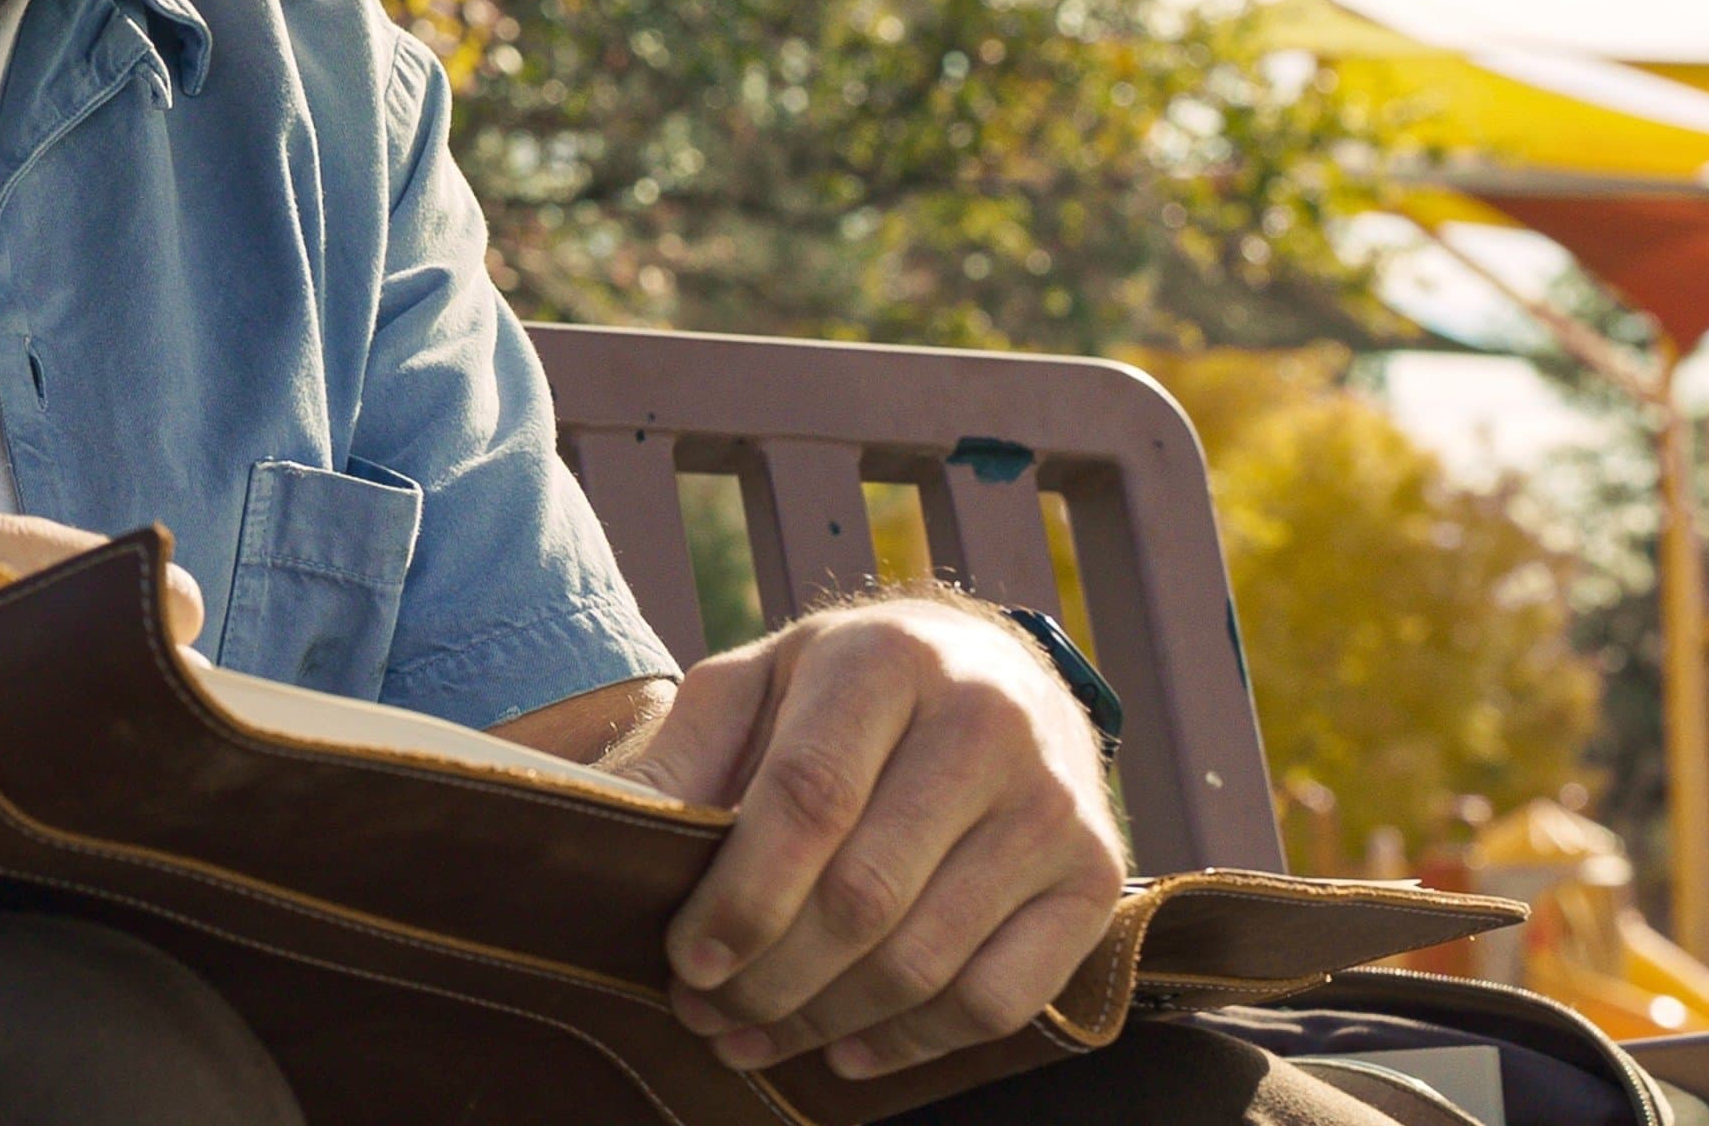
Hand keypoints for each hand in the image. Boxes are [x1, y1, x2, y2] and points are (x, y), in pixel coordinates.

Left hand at [613, 594, 1125, 1083]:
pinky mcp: (1096, 876)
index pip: (809, 799)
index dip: (742, 897)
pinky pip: (1000, 999)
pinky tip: (846, 1049)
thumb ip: (689, 752)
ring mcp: (1054, 804)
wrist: (996, 674)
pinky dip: (913, 1043)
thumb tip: (612, 829)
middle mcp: (985, 723)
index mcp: (886, 660)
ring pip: (925, 960)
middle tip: (703, 1013)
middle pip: (864, 895)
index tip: (688, 961)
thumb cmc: (850, 690)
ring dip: (824, 1021)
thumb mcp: (759, 683)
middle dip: (769, 976)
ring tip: (751, 1037)